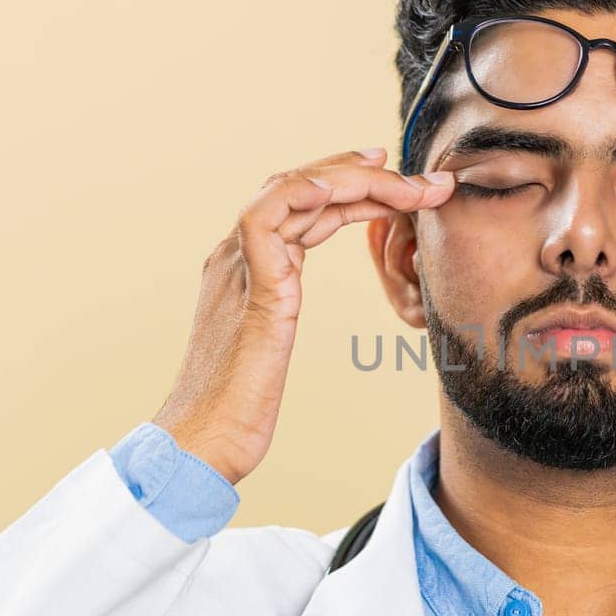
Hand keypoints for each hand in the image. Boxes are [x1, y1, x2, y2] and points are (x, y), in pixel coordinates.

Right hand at [152, 149, 454, 484]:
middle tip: (413, 174)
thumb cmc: (238, 408)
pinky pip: (265, 220)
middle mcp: (237, 257)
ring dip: (351, 179)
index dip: (345, 186)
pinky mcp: (250, 290)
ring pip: (290, 192)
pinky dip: (301, 194)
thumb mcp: (268, 346)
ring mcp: (238, 268)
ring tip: (399, 179)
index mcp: (245, 267)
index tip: (389, 174)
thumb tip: (292, 312)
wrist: (202, 441)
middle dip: (359, 174)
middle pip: (299, 189)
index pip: (299, 206)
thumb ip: (278, 314)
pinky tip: (338, 189)